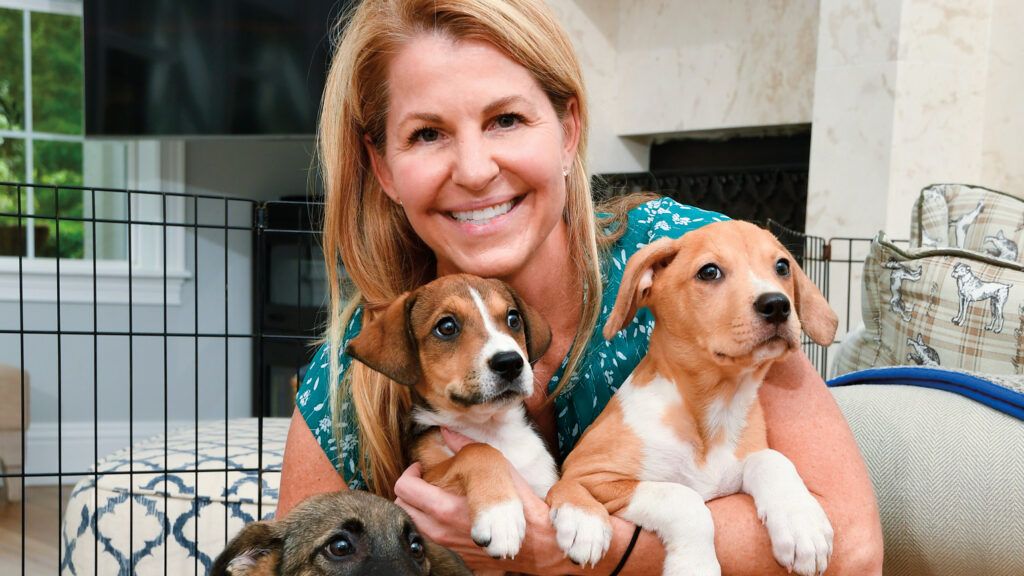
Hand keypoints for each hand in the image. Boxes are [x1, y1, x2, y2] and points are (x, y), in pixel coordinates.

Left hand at [394, 429, 570, 573]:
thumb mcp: (493, 464)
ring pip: (415, 524)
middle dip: (410, 492)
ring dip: (420, 509)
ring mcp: (447, 545)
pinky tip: (452, 516)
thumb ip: (464, 446)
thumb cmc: (517, 502)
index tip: (422, 468)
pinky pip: (433, 539)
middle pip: (402, 508)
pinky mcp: (458, 556)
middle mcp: (440, 529)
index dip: (409, 473)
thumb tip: (446, 429)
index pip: (404, 488)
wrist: (538, 542)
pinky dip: (434, 526)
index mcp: (443, 506)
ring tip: (437, 497)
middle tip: (426, 481)